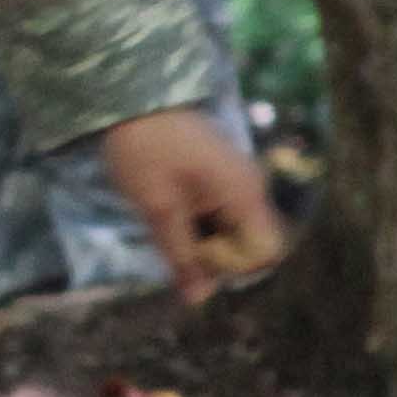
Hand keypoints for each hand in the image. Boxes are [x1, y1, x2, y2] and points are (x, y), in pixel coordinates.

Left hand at [92, 109, 289, 305]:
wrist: (132, 96)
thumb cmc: (145, 150)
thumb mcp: (158, 208)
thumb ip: (182, 255)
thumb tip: (198, 300)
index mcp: (244, 194)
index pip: (264, 252)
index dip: (232, 267)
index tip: (196, 255)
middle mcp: (251, 188)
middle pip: (250, 244)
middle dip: (216, 255)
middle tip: (173, 238)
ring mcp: (239, 181)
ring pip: (233, 230)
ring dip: (204, 239)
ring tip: (168, 223)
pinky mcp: (223, 177)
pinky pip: (222, 213)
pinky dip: (200, 222)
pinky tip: (171, 212)